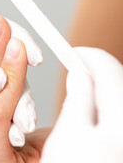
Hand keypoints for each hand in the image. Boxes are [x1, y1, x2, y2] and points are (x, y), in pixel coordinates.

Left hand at [0, 16, 42, 162]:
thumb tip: (0, 76)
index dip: (15, 38)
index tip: (31, 57)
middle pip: (7, 60)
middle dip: (19, 81)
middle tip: (23, 104)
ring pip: (11, 89)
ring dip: (20, 106)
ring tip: (19, 127)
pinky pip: (6, 112)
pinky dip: (14, 123)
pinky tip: (12, 135)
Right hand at [41, 47, 122, 162]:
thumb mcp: (69, 135)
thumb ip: (79, 97)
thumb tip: (80, 71)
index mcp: (119, 122)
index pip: (107, 70)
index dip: (88, 56)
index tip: (72, 53)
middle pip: (119, 80)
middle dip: (98, 69)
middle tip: (75, 68)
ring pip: (121, 96)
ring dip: (104, 86)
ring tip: (83, 91)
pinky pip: (119, 112)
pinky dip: (109, 104)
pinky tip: (95, 112)